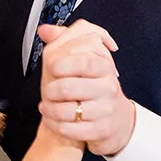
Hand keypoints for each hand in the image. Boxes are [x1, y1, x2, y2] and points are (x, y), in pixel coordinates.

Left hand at [36, 21, 132, 156]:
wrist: (115, 118)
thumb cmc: (95, 86)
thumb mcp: (85, 58)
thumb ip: (65, 40)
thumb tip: (45, 30)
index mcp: (105, 66)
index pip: (82, 61)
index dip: (62, 65)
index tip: (53, 68)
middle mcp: (108, 87)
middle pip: (69, 87)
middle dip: (51, 90)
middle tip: (48, 91)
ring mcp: (105, 110)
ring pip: (66, 111)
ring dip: (50, 109)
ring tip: (47, 106)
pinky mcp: (100, 130)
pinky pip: (69, 129)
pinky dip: (55, 125)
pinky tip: (53, 119)